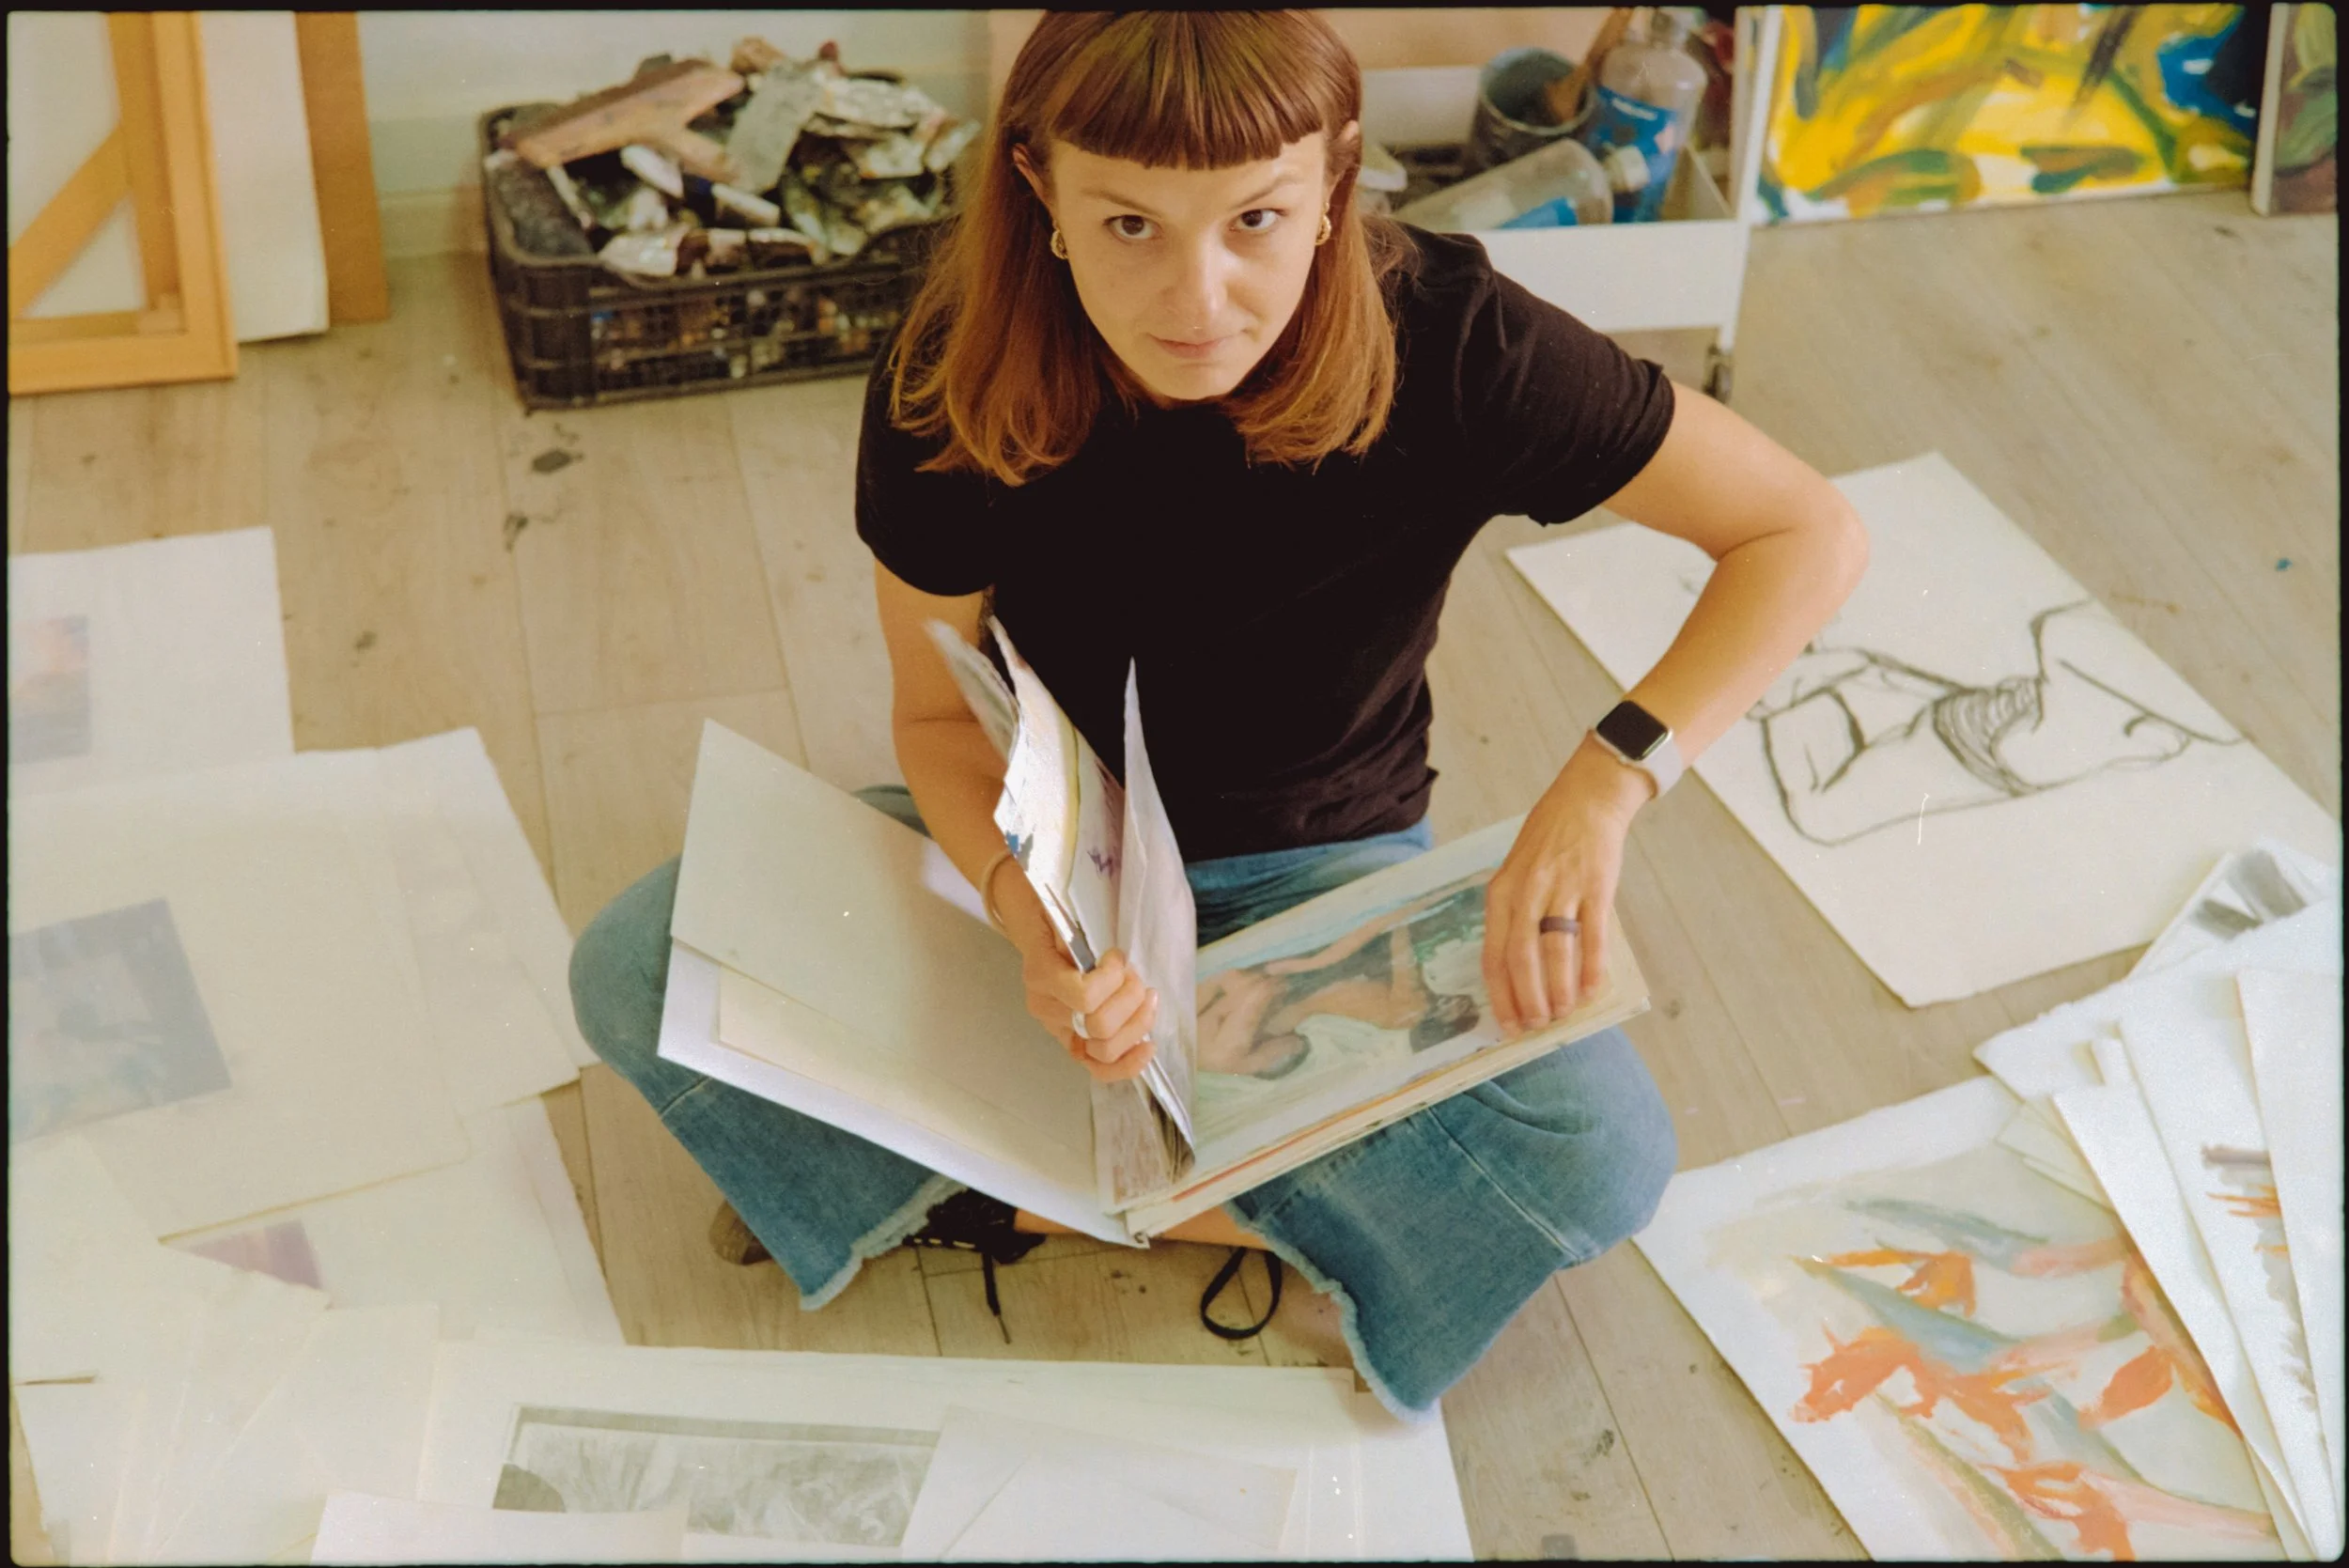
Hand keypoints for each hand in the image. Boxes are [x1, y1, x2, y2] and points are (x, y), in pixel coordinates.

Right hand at [991, 861, 1158, 1082]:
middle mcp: (1046, 1008)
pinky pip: (1098, 1067)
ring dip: (1137, 1024)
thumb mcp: (1066, 917)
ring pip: (1105, 1050)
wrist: (1036, 922)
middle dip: (1130, 1001)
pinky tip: (1147, 1048)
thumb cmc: (1055, 916)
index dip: (1113, 978)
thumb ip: (1086, 939)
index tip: (1117, 956)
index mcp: (1041, 975)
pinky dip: (1126, 1064)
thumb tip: (1117, 962)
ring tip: (1146, 999)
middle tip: (1135, 978)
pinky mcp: (1073, 1041)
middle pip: (1099, 1027)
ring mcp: (1058, 1028)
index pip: (1084, 997)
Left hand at [1480, 737, 1647, 1034]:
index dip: (1500, 994)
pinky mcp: (1596, 887)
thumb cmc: (1549, 839)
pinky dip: (1591, 969)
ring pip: (1556, 952)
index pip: (1493, 954)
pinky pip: (1592, 936)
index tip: (1506, 1024)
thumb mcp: (1516, 871)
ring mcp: (1562, 889)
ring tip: (1561, 1015)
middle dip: (1527, 999)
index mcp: (1501, 892)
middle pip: (1521, 958)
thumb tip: (1520, 969)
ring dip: (1558, 990)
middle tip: (1536, 1026)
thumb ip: (1514, 913)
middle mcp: (1527, 892)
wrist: (1588, 799)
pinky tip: (1590, 991)